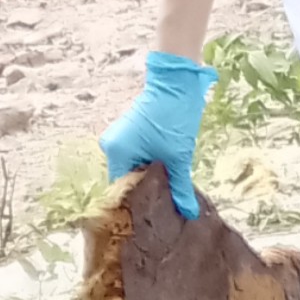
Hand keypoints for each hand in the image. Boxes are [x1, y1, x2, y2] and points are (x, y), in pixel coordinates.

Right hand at [99, 49, 216, 220]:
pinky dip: (151, 166)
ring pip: (134, 168)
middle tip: (164, 210)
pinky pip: (137, 157)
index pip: (121, 190)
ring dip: (151, 179)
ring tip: (167, 196)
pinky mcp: (130, 133)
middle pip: (127, 180)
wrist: (177, 81)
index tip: (153, 218)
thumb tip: (188, 213)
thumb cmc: (175, 116)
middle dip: (146, 193)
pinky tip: (166, 176)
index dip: (138, 204)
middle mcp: (111, 147)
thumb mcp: (179, 155)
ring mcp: (119, 138)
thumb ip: (181, 186)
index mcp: (116, 153)